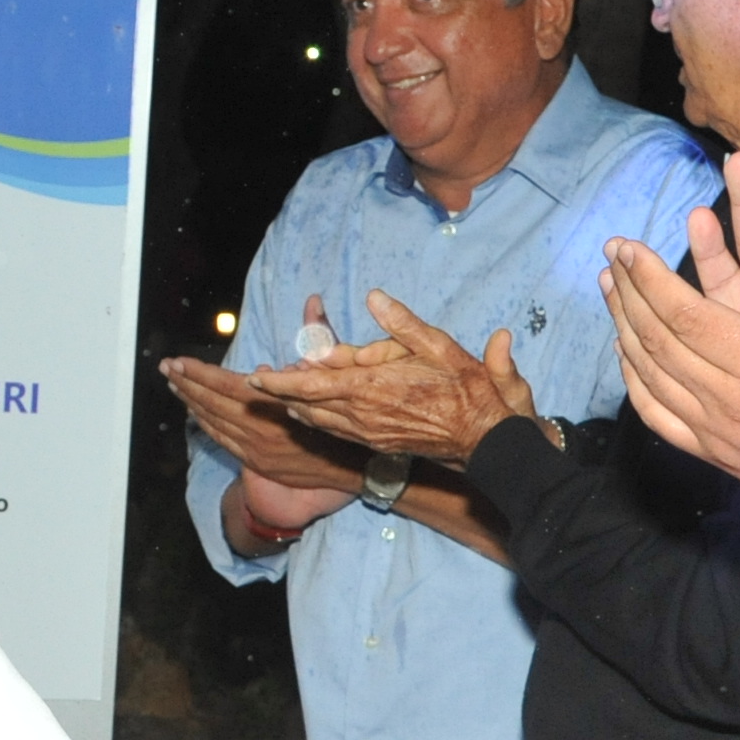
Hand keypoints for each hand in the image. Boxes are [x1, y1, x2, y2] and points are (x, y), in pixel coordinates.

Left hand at [158, 351, 366, 495]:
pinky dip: (205, 425)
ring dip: (191, 402)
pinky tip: (194, 412)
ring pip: (213, 423)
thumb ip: (319, 336)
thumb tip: (311, 302)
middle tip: (166, 368)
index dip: (200, 373)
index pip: (227, 385)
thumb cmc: (350, 414)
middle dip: (186, 384)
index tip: (179, 361)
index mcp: (277, 404)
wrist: (359, 466)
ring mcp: (256, 449)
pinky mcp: (257, 463)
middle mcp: (261, 428)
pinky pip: (222, 441)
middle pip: (213, 404)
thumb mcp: (338, 371)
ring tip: (174, 384)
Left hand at [257, 289, 535, 463]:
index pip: (312, 384)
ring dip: (294, 405)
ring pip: (318, 420)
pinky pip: (335, 431)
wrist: (484, 440)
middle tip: (255, 381)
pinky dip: (315, 419)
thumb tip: (374, 296)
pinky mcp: (376, 444)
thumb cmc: (466, 391)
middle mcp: (362, 414)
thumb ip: (403, 324)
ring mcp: (368, 433)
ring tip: (275, 391)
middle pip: (307, 404)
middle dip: (278, 392)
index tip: (255, 375)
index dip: (280, 380)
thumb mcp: (440, 347)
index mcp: (372, 387)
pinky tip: (308, 412)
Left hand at [604, 219, 739, 531]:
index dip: (653, 278)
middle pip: (660, 342)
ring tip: (610, 288)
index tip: (630, 246)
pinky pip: (658, 417)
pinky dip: (633, 380)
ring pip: (651, 377)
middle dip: (630, 292)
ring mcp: (720, 435)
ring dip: (623, 328)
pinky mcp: (717, 456)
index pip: (689, 317)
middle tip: (613, 254)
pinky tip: (625, 350)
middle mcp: (734, 404)